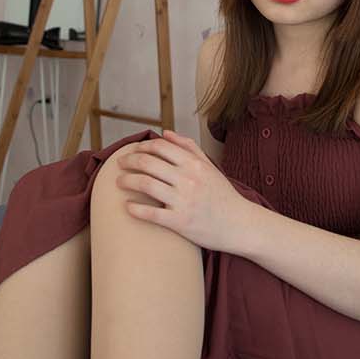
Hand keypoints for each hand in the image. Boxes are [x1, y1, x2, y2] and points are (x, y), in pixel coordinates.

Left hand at [115, 130, 248, 253]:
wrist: (240, 225)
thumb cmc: (223, 196)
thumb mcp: (210, 167)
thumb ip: (189, 148)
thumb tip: (166, 133)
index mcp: (194, 164)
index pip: (160, 147)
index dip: (141, 147)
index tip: (132, 151)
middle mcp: (188, 179)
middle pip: (148, 163)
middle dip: (128, 161)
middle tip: (120, 165)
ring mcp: (184, 201)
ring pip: (145, 184)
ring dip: (127, 181)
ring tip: (119, 183)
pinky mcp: (180, 222)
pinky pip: (151, 213)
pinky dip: (135, 208)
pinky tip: (127, 206)